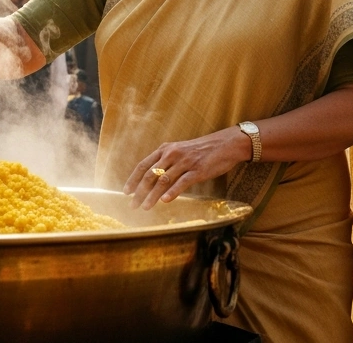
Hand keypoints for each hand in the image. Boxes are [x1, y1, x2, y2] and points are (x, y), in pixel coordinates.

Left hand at [123, 128, 252, 209]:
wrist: (226, 144)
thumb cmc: (202, 150)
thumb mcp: (180, 150)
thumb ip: (167, 161)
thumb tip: (153, 179)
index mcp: (166, 149)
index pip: (144, 165)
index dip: (133, 179)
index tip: (126, 192)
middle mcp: (172, 154)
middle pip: (150, 175)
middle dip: (139, 191)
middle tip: (132, 205)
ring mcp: (185, 162)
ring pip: (163, 180)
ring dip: (152, 196)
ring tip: (145, 207)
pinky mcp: (197, 170)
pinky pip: (181, 182)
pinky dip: (171, 192)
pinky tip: (164, 201)